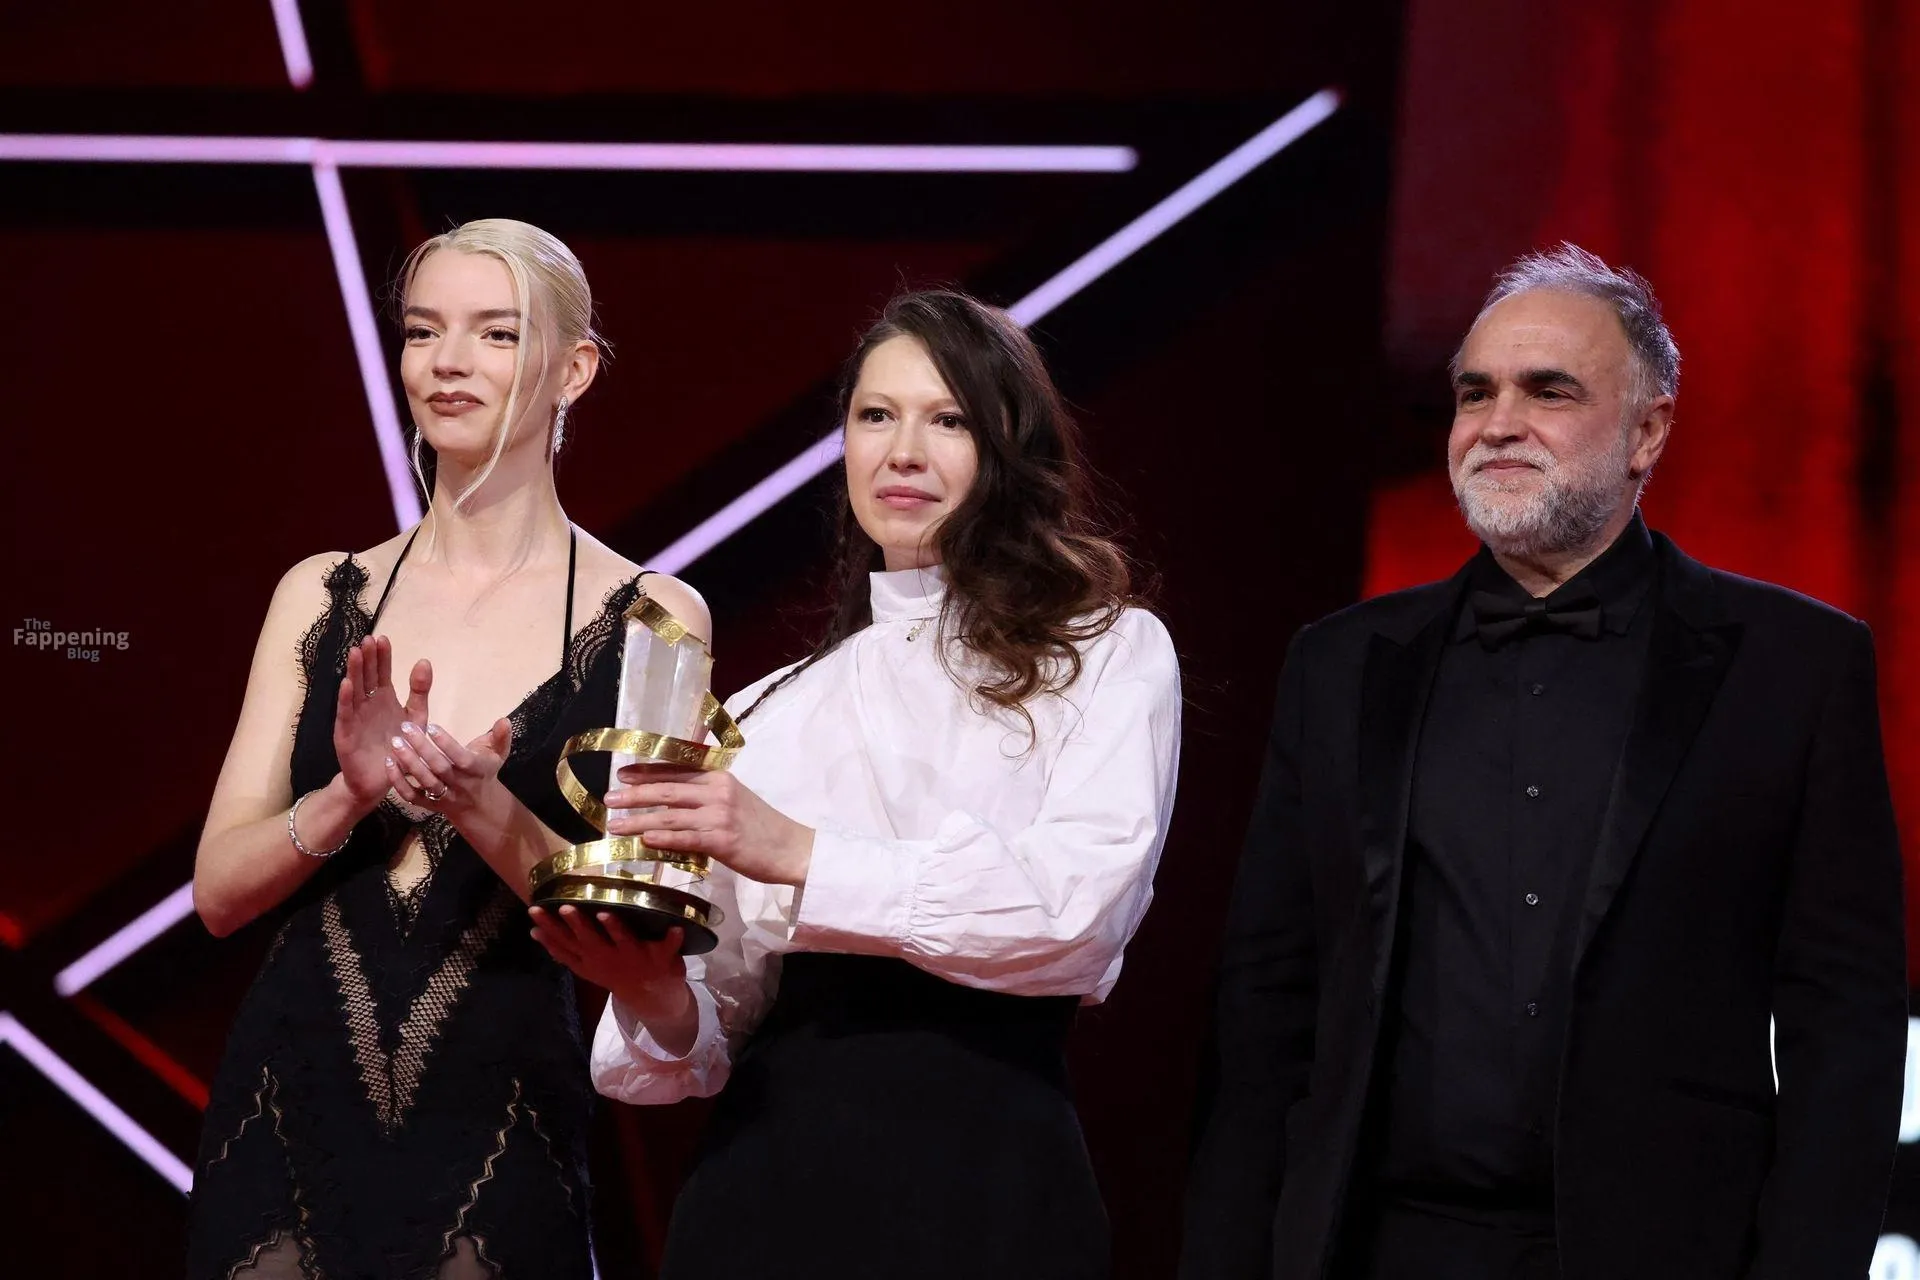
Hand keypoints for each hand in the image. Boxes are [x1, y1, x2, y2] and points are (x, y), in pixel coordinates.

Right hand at [334, 636, 430, 808]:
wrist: (381, 780)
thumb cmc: (398, 747)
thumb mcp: (416, 718)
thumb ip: (420, 692)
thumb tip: (424, 660)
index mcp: (384, 698)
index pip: (382, 672)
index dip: (382, 656)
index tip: (383, 639)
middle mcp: (368, 704)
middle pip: (366, 677)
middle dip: (367, 658)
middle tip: (368, 639)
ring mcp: (355, 717)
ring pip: (354, 691)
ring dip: (354, 672)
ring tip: (355, 653)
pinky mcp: (346, 734)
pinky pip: (346, 715)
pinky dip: (346, 700)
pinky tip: (346, 685)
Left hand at [386, 715, 512, 817]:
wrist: (479, 807)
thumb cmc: (485, 772)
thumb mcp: (498, 754)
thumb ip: (501, 736)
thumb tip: (503, 720)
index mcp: (476, 770)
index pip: (461, 758)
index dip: (446, 743)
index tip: (431, 726)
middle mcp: (459, 785)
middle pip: (439, 768)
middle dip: (422, 748)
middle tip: (406, 727)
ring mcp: (443, 796)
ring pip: (424, 782)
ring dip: (409, 763)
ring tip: (395, 743)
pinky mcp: (428, 805)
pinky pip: (412, 796)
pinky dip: (399, 782)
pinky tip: (389, 763)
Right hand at [529, 905, 689, 1020]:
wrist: (653, 997)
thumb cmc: (615, 970)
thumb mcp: (585, 965)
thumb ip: (561, 948)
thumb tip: (533, 931)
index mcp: (590, 960)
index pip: (564, 944)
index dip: (549, 929)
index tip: (535, 910)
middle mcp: (609, 959)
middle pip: (590, 941)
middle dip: (577, 925)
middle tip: (567, 907)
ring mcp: (635, 959)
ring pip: (623, 942)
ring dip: (615, 928)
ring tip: (605, 914)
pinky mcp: (661, 959)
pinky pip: (668, 947)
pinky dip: (673, 939)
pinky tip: (677, 928)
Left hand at [608, 765, 815, 886]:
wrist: (792, 848)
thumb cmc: (762, 827)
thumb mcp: (736, 799)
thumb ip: (706, 794)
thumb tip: (672, 799)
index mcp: (719, 777)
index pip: (676, 769)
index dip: (647, 771)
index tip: (623, 774)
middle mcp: (717, 791)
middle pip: (667, 790)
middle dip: (635, 794)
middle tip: (609, 799)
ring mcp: (719, 815)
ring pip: (670, 815)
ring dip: (638, 820)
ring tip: (614, 825)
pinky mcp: (722, 840)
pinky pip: (686, 838)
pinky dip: (663, 838)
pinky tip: (644, 840)